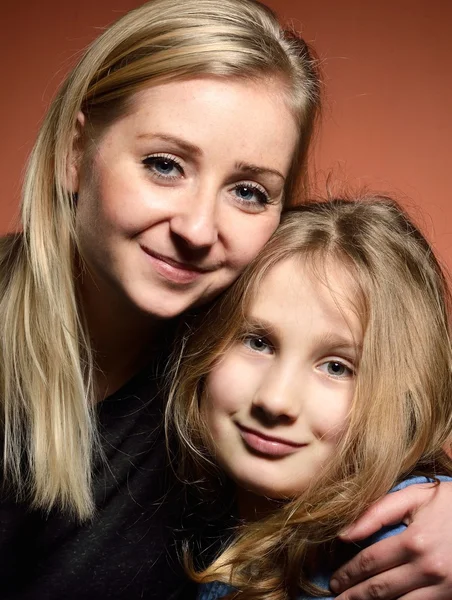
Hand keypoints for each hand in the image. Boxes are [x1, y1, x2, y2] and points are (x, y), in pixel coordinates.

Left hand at [330, 482, 451, 598]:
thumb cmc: (450, 504)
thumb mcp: (415, 497)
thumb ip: (377, 512)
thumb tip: (344, 533)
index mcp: (413, 542)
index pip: (369, 563)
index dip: (348, 574)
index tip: (335, 581)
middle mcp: (427, 569)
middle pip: (380, 590)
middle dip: (354, 596)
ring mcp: (443, 589)